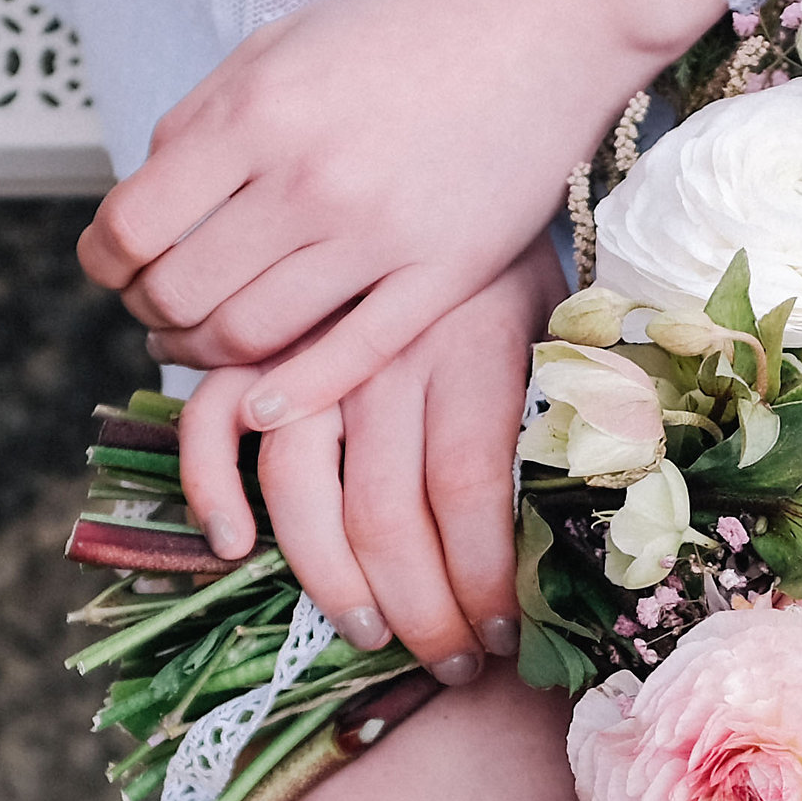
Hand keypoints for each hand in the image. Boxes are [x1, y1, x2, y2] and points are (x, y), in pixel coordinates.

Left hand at [85, 0, 720, 436]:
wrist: (549, 21)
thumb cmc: (412, 23)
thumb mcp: (285, 39)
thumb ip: (208, 115)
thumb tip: (144, 199)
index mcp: (259, 110)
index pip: (133, 224)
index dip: (105, 258)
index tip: (113, 264)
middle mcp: (309, 178)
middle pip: (179, 291)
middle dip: (147, 310)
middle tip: (155, 308)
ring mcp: (379, 234)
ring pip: (250, 336)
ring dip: (204, 353)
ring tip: (201, 342)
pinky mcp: (442, 275)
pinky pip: (347, 358)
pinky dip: (288, 393)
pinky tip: (262, 400)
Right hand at [180, 242, 557, 682]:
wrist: (448, 137)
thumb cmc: (508, 255)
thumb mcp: (560, 319)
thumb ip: (571, 408)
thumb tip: (592, 533)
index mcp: (470, 344)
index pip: (468, 491)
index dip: (480, 579)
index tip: (503, 637)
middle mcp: (384, 352)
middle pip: (388, 512)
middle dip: (420, 611)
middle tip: (450, 663)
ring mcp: (308, 345)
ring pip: (300, 488)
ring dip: (332, 581)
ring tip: (372, 635)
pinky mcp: (255, 338)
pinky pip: (209, 422)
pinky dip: (211, 488)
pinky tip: (235, 548)